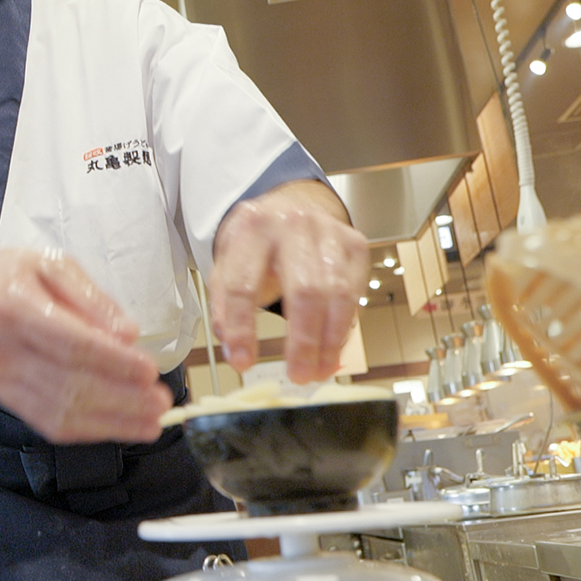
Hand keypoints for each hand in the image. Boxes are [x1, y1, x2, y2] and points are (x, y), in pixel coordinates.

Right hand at [0, 248, 166, 442]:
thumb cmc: (12, 275)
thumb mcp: (54, 265)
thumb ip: (93, 299)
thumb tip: (129, 335)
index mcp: (12, 306)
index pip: (71, 344)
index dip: (114, 363)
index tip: (150, 371)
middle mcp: (0, 349)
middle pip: (69, 385)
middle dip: (122, 399)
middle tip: (161, 402)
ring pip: (60, 412)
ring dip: (111, 422)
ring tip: (151, 421)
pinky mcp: (3, 398)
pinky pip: (48, 422)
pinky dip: (88, 429)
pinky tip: (119, 426)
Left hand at [209, 181, 367, 381]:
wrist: (288, 205)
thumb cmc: (256, 244)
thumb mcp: (228, 265)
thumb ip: (225, 305)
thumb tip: (235, 349)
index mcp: (251, 229)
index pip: (243, 285)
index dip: (241, 328)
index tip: (241, 362)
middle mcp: (293, 225)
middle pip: (304, 290)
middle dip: (303, 340)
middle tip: (298, 375)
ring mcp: (329, 232)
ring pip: (338, 294)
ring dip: (330, 340)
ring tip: (318, 370)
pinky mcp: (355, 244)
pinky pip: (355, 292)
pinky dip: (344, 326)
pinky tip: (332, 347)